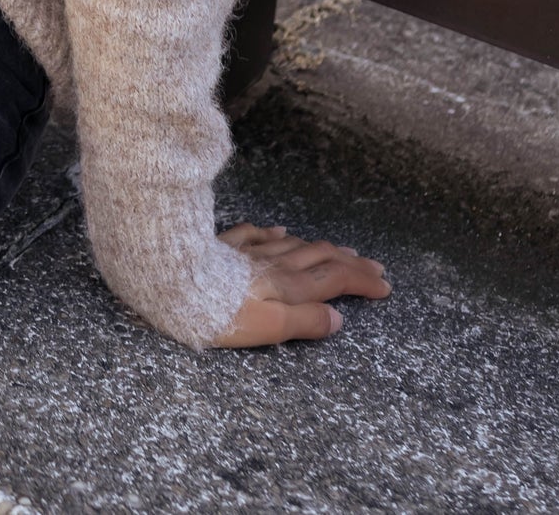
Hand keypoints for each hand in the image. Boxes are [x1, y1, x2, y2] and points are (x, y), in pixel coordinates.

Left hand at [209, 224, 391, 346]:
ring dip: (321, 248)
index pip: (335, 280)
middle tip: (374, 266)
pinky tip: (279, 230)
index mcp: (289, 285)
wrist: (173, 281)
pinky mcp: (225, 245)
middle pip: (321, 258)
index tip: (385, 286)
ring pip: (294, 245)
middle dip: (351, 263)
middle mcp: (275, 263)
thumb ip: (305, 322)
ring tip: (339, 250)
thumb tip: (338, 318)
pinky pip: (257, 235)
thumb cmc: (221, 313)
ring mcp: (250, 251)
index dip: (362, 282)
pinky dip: (275, 234)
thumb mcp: (268, 327)